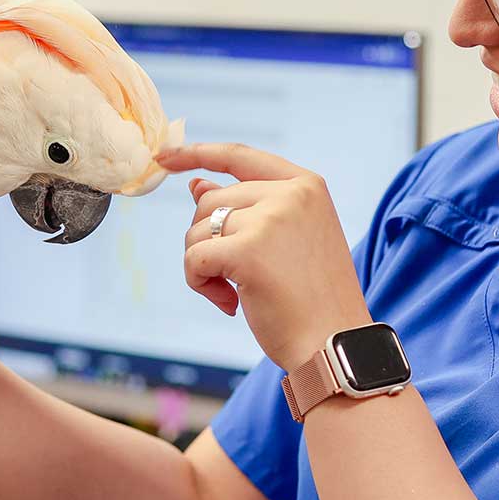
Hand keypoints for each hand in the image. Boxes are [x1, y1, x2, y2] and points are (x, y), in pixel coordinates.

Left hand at [154, 143, 372, 371]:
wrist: (333, 345)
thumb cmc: (312, 299)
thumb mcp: (284, 242)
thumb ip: (246, 209)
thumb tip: (196, 186)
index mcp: (306, 185)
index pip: (240, 156)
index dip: (198, 154)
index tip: (164, 158)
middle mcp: (290, 194)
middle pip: (212, 200)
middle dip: (208, 239)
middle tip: (231, 279)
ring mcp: (269, 219)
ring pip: (198, 229)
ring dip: (203, 264)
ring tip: (233, 294)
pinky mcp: (248, 250)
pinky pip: (194, 257)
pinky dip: (198, 282)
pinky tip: (228, 303)